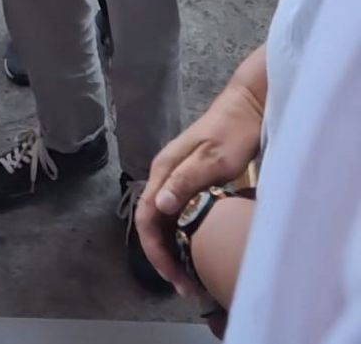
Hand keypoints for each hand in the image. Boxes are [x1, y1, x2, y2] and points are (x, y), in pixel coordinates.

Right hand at [136, 82, 263, 296]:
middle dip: (163, 257)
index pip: (146, 216)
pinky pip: (179, 215)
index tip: (172, 275)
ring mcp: (177, 178)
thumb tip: (160, 206)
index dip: (154, 250)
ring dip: (174, 250)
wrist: (248, 108)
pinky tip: (198, 250)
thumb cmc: (231, 132)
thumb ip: (185, 181)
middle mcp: (164, 175)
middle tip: (185, 286)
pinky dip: (184, 237)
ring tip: (192, 276)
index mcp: (164, 170)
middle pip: (152, 222)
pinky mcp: (191, 181)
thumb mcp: (213, 158)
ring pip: (166, 221)